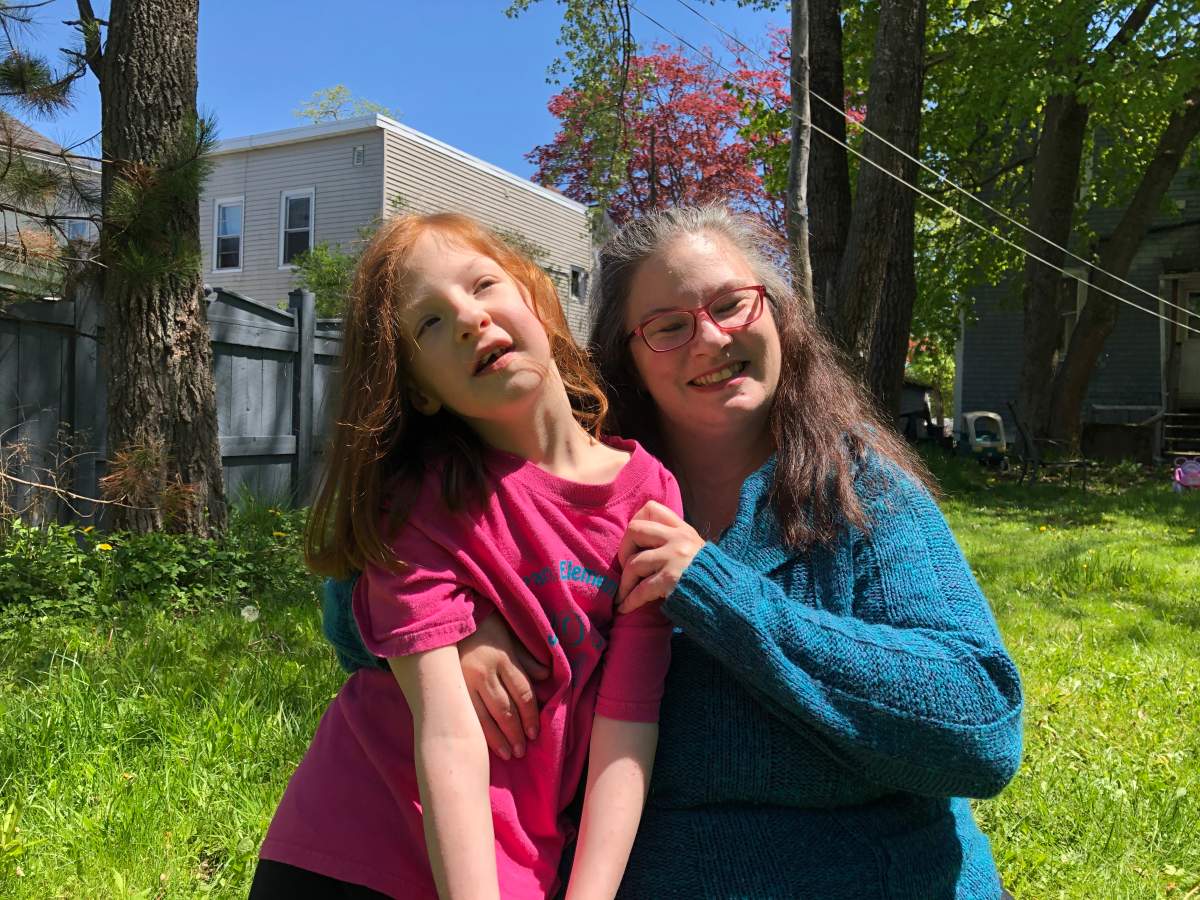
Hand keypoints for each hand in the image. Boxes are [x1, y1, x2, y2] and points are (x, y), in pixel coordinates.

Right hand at [458, 610, 549, 760]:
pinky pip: (466, 713)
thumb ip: (528, 660)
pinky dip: (477, 731)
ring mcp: (465, 680)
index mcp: (504, 658)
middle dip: (516, 732)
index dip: (531, 715)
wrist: (451, 616)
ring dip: (498, 738)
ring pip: (485, 716)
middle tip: (523, 750)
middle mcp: (485, 671)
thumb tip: (547, 678)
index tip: (535, 733)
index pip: (523, 692)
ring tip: (508, 754)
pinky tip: (484, 745)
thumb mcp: (512, 639)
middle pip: (505, 709)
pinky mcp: (450, 686)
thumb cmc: (487, 629)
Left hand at [616, 500, 704, 614]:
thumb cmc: (710, 579)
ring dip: (625, 583)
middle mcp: (678, 538)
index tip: (635, 543)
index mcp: (683, 530)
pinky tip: (625, 607)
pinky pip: (641, 589)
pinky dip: (630, 600)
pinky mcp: (671, 579)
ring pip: (634, 562)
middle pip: (635, 530)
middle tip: (626, 568)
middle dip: (624, 550)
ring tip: (624, 595)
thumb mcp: (696, 551)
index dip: (637, 522)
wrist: (729, 598)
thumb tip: (646, 547)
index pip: (652, 508)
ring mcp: (675, 557)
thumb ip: (676, 544)